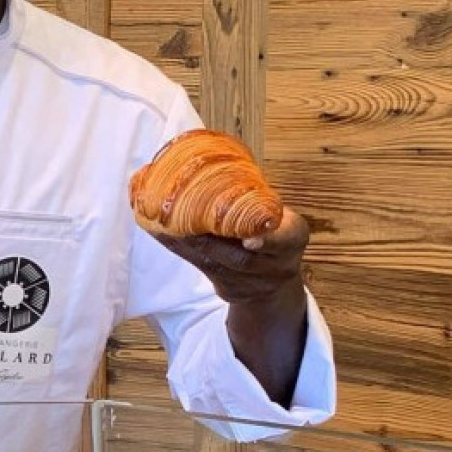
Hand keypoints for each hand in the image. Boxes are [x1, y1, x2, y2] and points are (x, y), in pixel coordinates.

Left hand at [150, 206, 308, 304]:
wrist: (274, 284)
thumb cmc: (270, 232)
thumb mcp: (276, 215)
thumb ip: (255, 199)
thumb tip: (210, 161)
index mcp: (293, 239)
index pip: (286, 239)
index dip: (270, 240)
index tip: (251, 240)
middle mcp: (276, 265)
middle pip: (241, 258)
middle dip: (209, 239)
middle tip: (183, 218)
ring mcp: (252, 282)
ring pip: (215, 264)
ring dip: (185, 242)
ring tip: (162, 221)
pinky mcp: (229, 289)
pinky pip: (200, 268)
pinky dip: (178, 248)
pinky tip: (159, 231)